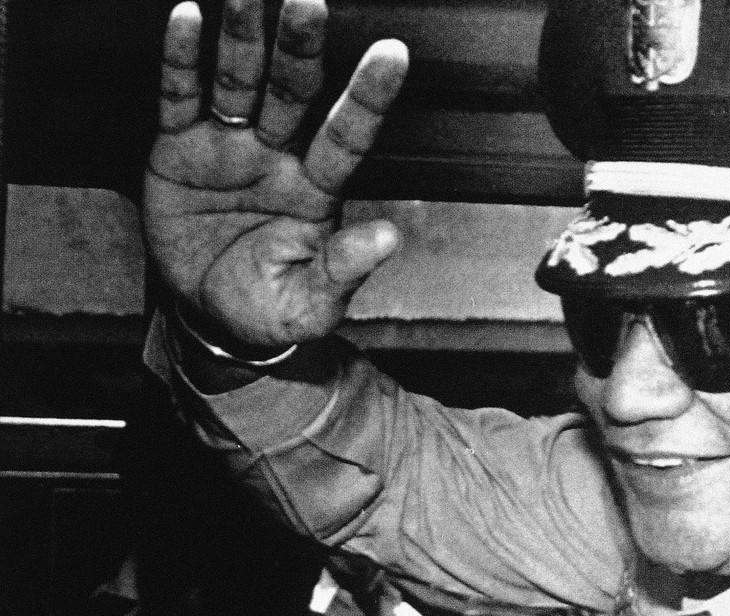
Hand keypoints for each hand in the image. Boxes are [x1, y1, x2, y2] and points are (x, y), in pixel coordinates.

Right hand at [144, 0, 406, 347]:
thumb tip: (388, 238)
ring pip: (240, 81)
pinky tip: (189, 17)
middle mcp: (279, 157)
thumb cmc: (269, 307)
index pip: (348, 136)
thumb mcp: (309, 304)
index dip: (368, 97)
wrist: (208, 315)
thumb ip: (345, 270)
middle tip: (308, 0)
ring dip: (244, 35)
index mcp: (318, 191)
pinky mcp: (179, 149)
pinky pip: (180, 97)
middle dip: (301, 47)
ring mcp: (229, 147)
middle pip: (294, 93)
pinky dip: (182, 59)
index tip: (394, 54)